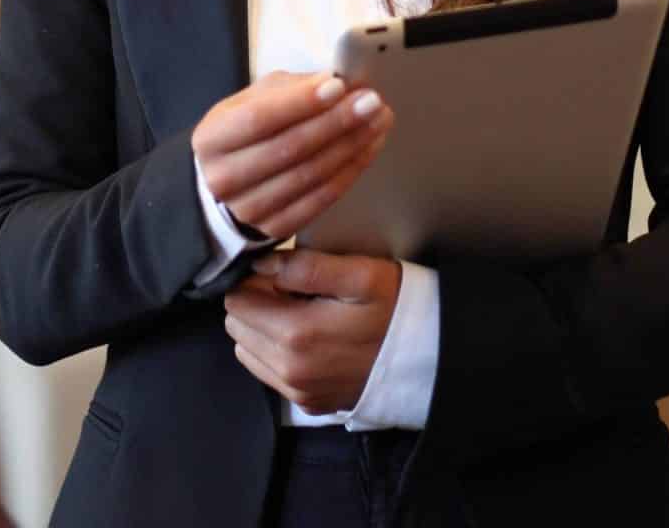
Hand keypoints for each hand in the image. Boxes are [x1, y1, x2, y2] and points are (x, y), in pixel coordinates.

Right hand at [193, 72, 391, 243]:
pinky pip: (321, 200)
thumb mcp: (250, 102)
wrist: (224, 185)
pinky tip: (368, 149)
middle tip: (371, 101)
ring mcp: (249, 208)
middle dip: (336, 122)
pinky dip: (349, 171)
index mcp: (212, 139)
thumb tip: (330, 83)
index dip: (301, 103)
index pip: (258, 119)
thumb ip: (288, 89)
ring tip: (378, 121)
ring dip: (351, 146)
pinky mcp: (276, 228)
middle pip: (289, 148)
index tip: (338, 86)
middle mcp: (224, 178)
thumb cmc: (243, 135)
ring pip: (310, 175)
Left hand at [222, 251, 402, 413]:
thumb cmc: (398, 309)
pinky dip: (278, 354)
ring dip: (264, 331)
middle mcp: (290, 370)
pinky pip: (270, 374)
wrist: (432, 358)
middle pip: (237, 327)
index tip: (282, 276)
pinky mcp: (309, 403)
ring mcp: (299, 391)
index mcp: (297, 335)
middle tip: (295, 295)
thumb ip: (307, 267)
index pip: (236, 302)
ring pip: (249, 352)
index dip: (255, 282)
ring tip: (303, 316)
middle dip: (257, 305)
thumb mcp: (361, 274)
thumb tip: (262, 265)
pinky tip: (311, 340)